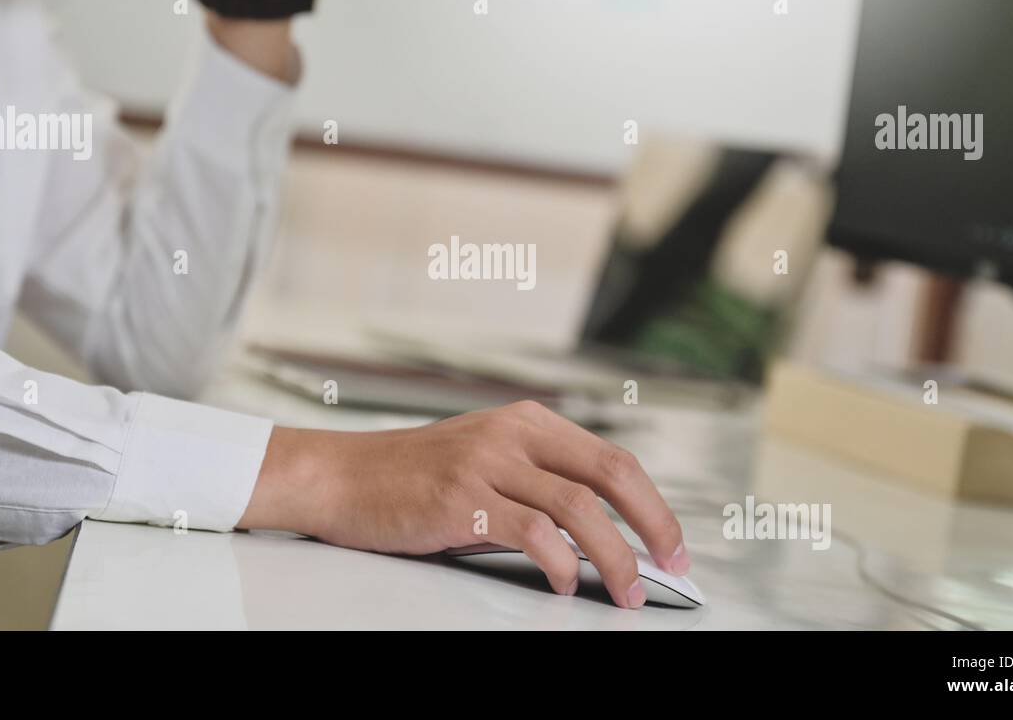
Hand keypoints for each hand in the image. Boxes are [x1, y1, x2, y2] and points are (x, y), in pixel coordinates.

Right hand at [239, 401, 689, 609]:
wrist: (341, 476)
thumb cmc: (411, 477)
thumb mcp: (484, 459)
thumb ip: (535, 479)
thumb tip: (602, 532)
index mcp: (526, 421)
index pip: (612, 458)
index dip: (652, 504)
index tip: (671, 544)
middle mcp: (513, 433)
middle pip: (610, 473)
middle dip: (652, 524)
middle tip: (672, 567)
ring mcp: (486, 463)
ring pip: (579, 507)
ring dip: (614, 556)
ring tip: (628, 591)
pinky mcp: (461, 498)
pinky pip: (532, 531)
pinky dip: (560, 563)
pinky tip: (563, 583)